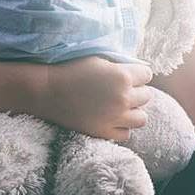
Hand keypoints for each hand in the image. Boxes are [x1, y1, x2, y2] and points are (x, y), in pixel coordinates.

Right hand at [38, 57, 153, 140]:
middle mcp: (123, 98)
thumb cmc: (72, 70)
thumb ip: (122, 66)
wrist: (46, 91)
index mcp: (123, 76)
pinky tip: (112, 119)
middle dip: (135, 91)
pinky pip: (126, 134)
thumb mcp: (101, 60)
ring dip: (133, 111)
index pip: (147, 75)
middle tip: (120, 90)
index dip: (138, 74)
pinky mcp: (104, 132)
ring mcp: (115, 117)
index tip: (128, 75)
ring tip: (120, 106)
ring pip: (142, 118)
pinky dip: (121, 127)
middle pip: (146, 96)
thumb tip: (140, 71)